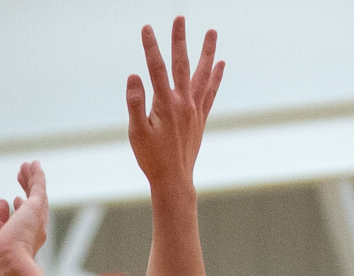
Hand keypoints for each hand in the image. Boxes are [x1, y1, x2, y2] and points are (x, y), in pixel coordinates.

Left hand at [0, 160, 48, 275]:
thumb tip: (1, 202)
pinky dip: (37, 175)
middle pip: (31, 205)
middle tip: (22, 176)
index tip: (15, 200)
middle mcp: (32, 232)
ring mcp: (35, 220)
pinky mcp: (36, 207)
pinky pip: (38, 186)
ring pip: (36, 194)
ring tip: (27, 166)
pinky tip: (34, 164)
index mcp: (22, 243)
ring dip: (31, 179)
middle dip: (27, 189)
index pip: (22, 222)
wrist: (8, 267)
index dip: (19, 210)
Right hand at [126, 17, 223, 190]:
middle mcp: (183, 103)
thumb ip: (135, 103)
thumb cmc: (152, 159)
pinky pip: (210, 92)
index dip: (150, 47)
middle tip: (180, 17)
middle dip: (179, 40)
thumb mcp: (136, 133)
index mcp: (165, 105)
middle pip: (181, 64)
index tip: (146, 28)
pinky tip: (220, 63)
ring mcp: (195, 109)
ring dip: (207, 51)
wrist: (174, 180)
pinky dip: (216, 76)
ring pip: (202, 74)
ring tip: (212, 31)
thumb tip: (134, 76)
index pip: (156, 69)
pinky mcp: (200, 118)